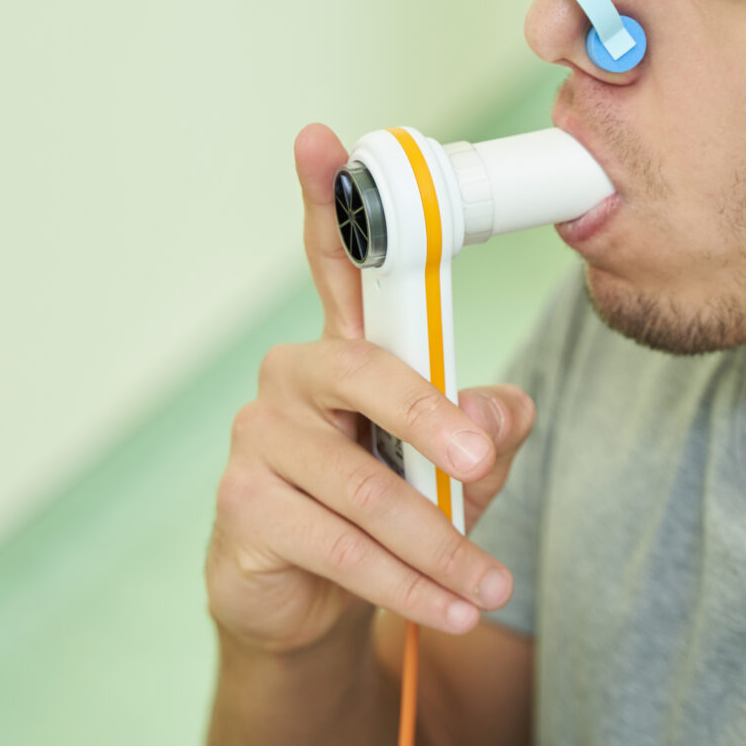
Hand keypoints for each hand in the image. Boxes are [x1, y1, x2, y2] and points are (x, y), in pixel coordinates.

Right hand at [205, 123, 536, 654]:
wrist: (308, 602)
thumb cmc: (384, 511)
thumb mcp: (454, 467)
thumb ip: (485, 431)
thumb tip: (502, 411)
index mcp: (346, 349)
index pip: (334, 262)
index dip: (328, 199)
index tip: (322, 137)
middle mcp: (293, 378)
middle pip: (365, 375)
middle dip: (432, 421)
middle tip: (482, 459)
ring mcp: (258, 439)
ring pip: (362, 485)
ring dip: (436, 543)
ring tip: (488, 584)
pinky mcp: (243, 506)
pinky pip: (337, 546)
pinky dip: (404, 585)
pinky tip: (448, 607)